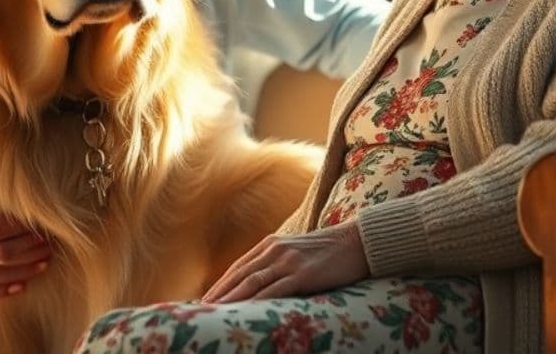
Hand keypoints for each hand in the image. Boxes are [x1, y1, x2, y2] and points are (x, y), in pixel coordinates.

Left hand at [201, 222, 369, 302]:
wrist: (356, 242)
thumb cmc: (328, 252)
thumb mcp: (296, 252)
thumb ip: (277, 262)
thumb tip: (260, 281)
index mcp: (271, 244)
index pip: (238, 268)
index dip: (220, 285)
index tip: (205, 300)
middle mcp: (274, 250)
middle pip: (239, 275)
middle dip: (219, 294)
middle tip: (199, 310)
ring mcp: (288, 261)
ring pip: (251, 282)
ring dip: (230, 299)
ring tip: (214, 312)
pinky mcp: (302, 273)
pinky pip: (274, 290)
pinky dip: (256, 301)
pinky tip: (246, 311)